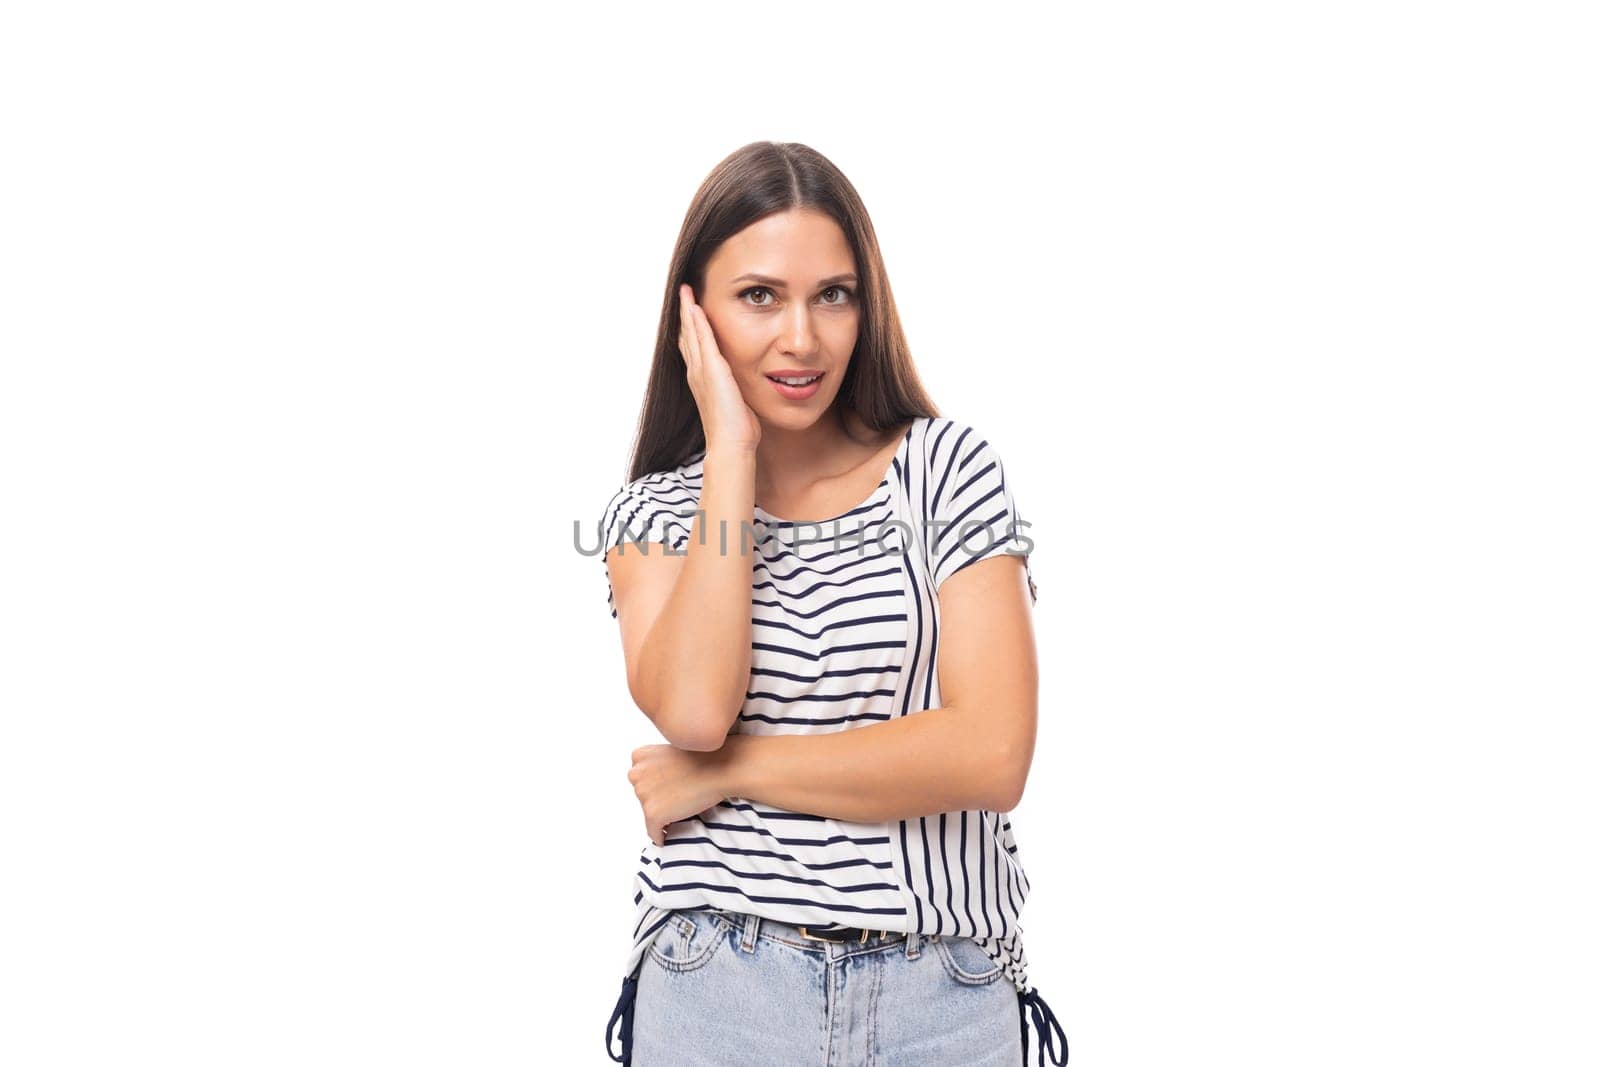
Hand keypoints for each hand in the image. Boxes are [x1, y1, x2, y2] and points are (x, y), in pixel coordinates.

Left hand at [628, 742, 733, 846]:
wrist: (721, 767)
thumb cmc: (704, 759)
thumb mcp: (671, 752)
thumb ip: (655, 767)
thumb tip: (654, 789)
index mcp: (639, 756)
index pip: (641, 780)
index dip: (657, 786)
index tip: (671, 788)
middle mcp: (635, 774)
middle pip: (643, 797)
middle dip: (658, 801)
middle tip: (680, 798)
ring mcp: (643, 794)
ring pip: (649, 814)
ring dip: (663, 816)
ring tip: (683, 808)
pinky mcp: (653, 813)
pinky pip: (653, 832)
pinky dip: (661, 836)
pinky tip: (669, 834)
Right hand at [678, 283, 760, 452]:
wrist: (731, 445)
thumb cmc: (737, 432)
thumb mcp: (737, 405)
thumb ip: (737, 392)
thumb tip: (745, 389)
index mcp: (703, 382)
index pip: (694, 349)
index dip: (690, 330)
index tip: (690, 312)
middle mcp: (697, 374)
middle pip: (687, 337)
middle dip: (684, 315)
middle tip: (682, 293)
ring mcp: (702, 371)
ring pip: (691, 334)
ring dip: (687, 311)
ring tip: (685, 291)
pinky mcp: (711, 369)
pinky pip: (702, 339)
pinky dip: (697, 321)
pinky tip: (695, 305)